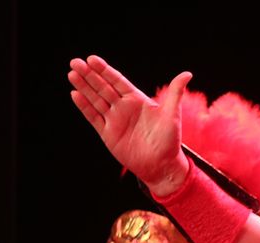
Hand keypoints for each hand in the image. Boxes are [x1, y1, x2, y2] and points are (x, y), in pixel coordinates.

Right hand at [68, 56, 191, 196]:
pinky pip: (94, 117)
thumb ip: (175, 93)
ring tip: (72, 74)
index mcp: (137, 100)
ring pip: (95, 100)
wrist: (162, 166)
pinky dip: (84, 107)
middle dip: (89, 75)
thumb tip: (187, 73)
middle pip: (103, 88)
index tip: (92, 59)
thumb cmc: (170, 140)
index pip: (117, 81)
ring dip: (84, 87)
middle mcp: (123, 107)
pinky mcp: (107, 133)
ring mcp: (114, 120)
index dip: (104, 70)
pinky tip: (76, 94)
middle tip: (75, 62)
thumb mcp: (172, 115)